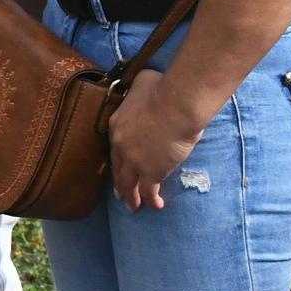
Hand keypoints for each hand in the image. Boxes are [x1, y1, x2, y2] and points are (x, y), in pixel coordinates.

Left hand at [107, 68, 204, 211]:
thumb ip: (139, 89)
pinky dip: (150, 199)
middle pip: (117, 168)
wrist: (174, 105)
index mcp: (116, 125)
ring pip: (129, 183)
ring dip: (131, 196)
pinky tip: (156, 206)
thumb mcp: (142, 83)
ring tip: (133, 207)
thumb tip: (145, 83)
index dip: (118, 159)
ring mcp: (134, 160)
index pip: (115, 147)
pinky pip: (148, 190)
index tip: (120, 166)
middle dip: (119, 183)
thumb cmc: (161, 89)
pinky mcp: (152, 170)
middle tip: (120, 195)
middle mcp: (120, 145)